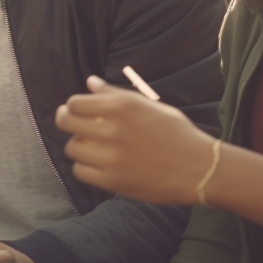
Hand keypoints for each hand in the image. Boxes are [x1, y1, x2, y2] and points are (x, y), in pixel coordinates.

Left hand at [55, 76, 214, 204]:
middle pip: (67, 122)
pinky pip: (81, 172)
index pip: (75, 102)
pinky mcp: (114, 181)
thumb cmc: (175, 132)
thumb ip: (114, 93)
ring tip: (87, 145)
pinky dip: (83, 167)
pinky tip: (94, 163)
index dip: (72, 106)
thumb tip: (90, 82)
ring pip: (72, 148)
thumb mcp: (148, 104)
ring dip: (76, 145)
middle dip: (64, 120)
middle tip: (69, 123)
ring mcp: (112, 156)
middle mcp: (114, 129)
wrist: (198, 167)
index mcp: (122, 106)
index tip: (75, 109)